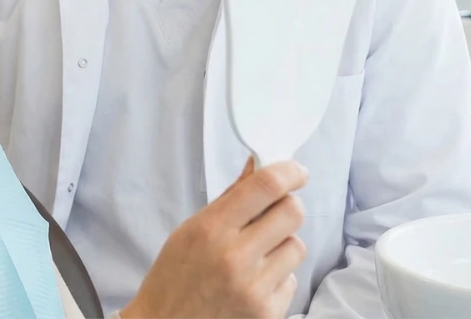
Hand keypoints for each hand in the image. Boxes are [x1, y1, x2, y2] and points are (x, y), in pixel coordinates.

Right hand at [120, 158, 308, 318]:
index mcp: (210, 230)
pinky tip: (252, 285)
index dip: (289, 172)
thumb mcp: (190, 231)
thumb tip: (258, 167)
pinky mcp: (268, 314)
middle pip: (292, 212)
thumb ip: (229, 199)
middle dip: (286, 207)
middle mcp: (235, 258)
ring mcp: (254, 289)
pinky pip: (292, 281)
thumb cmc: (174, 277)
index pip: (265, 187)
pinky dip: (277, 278)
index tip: (296, 171)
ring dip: (281, 246)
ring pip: (296, 247)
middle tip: (272, 215)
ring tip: (255, 258)